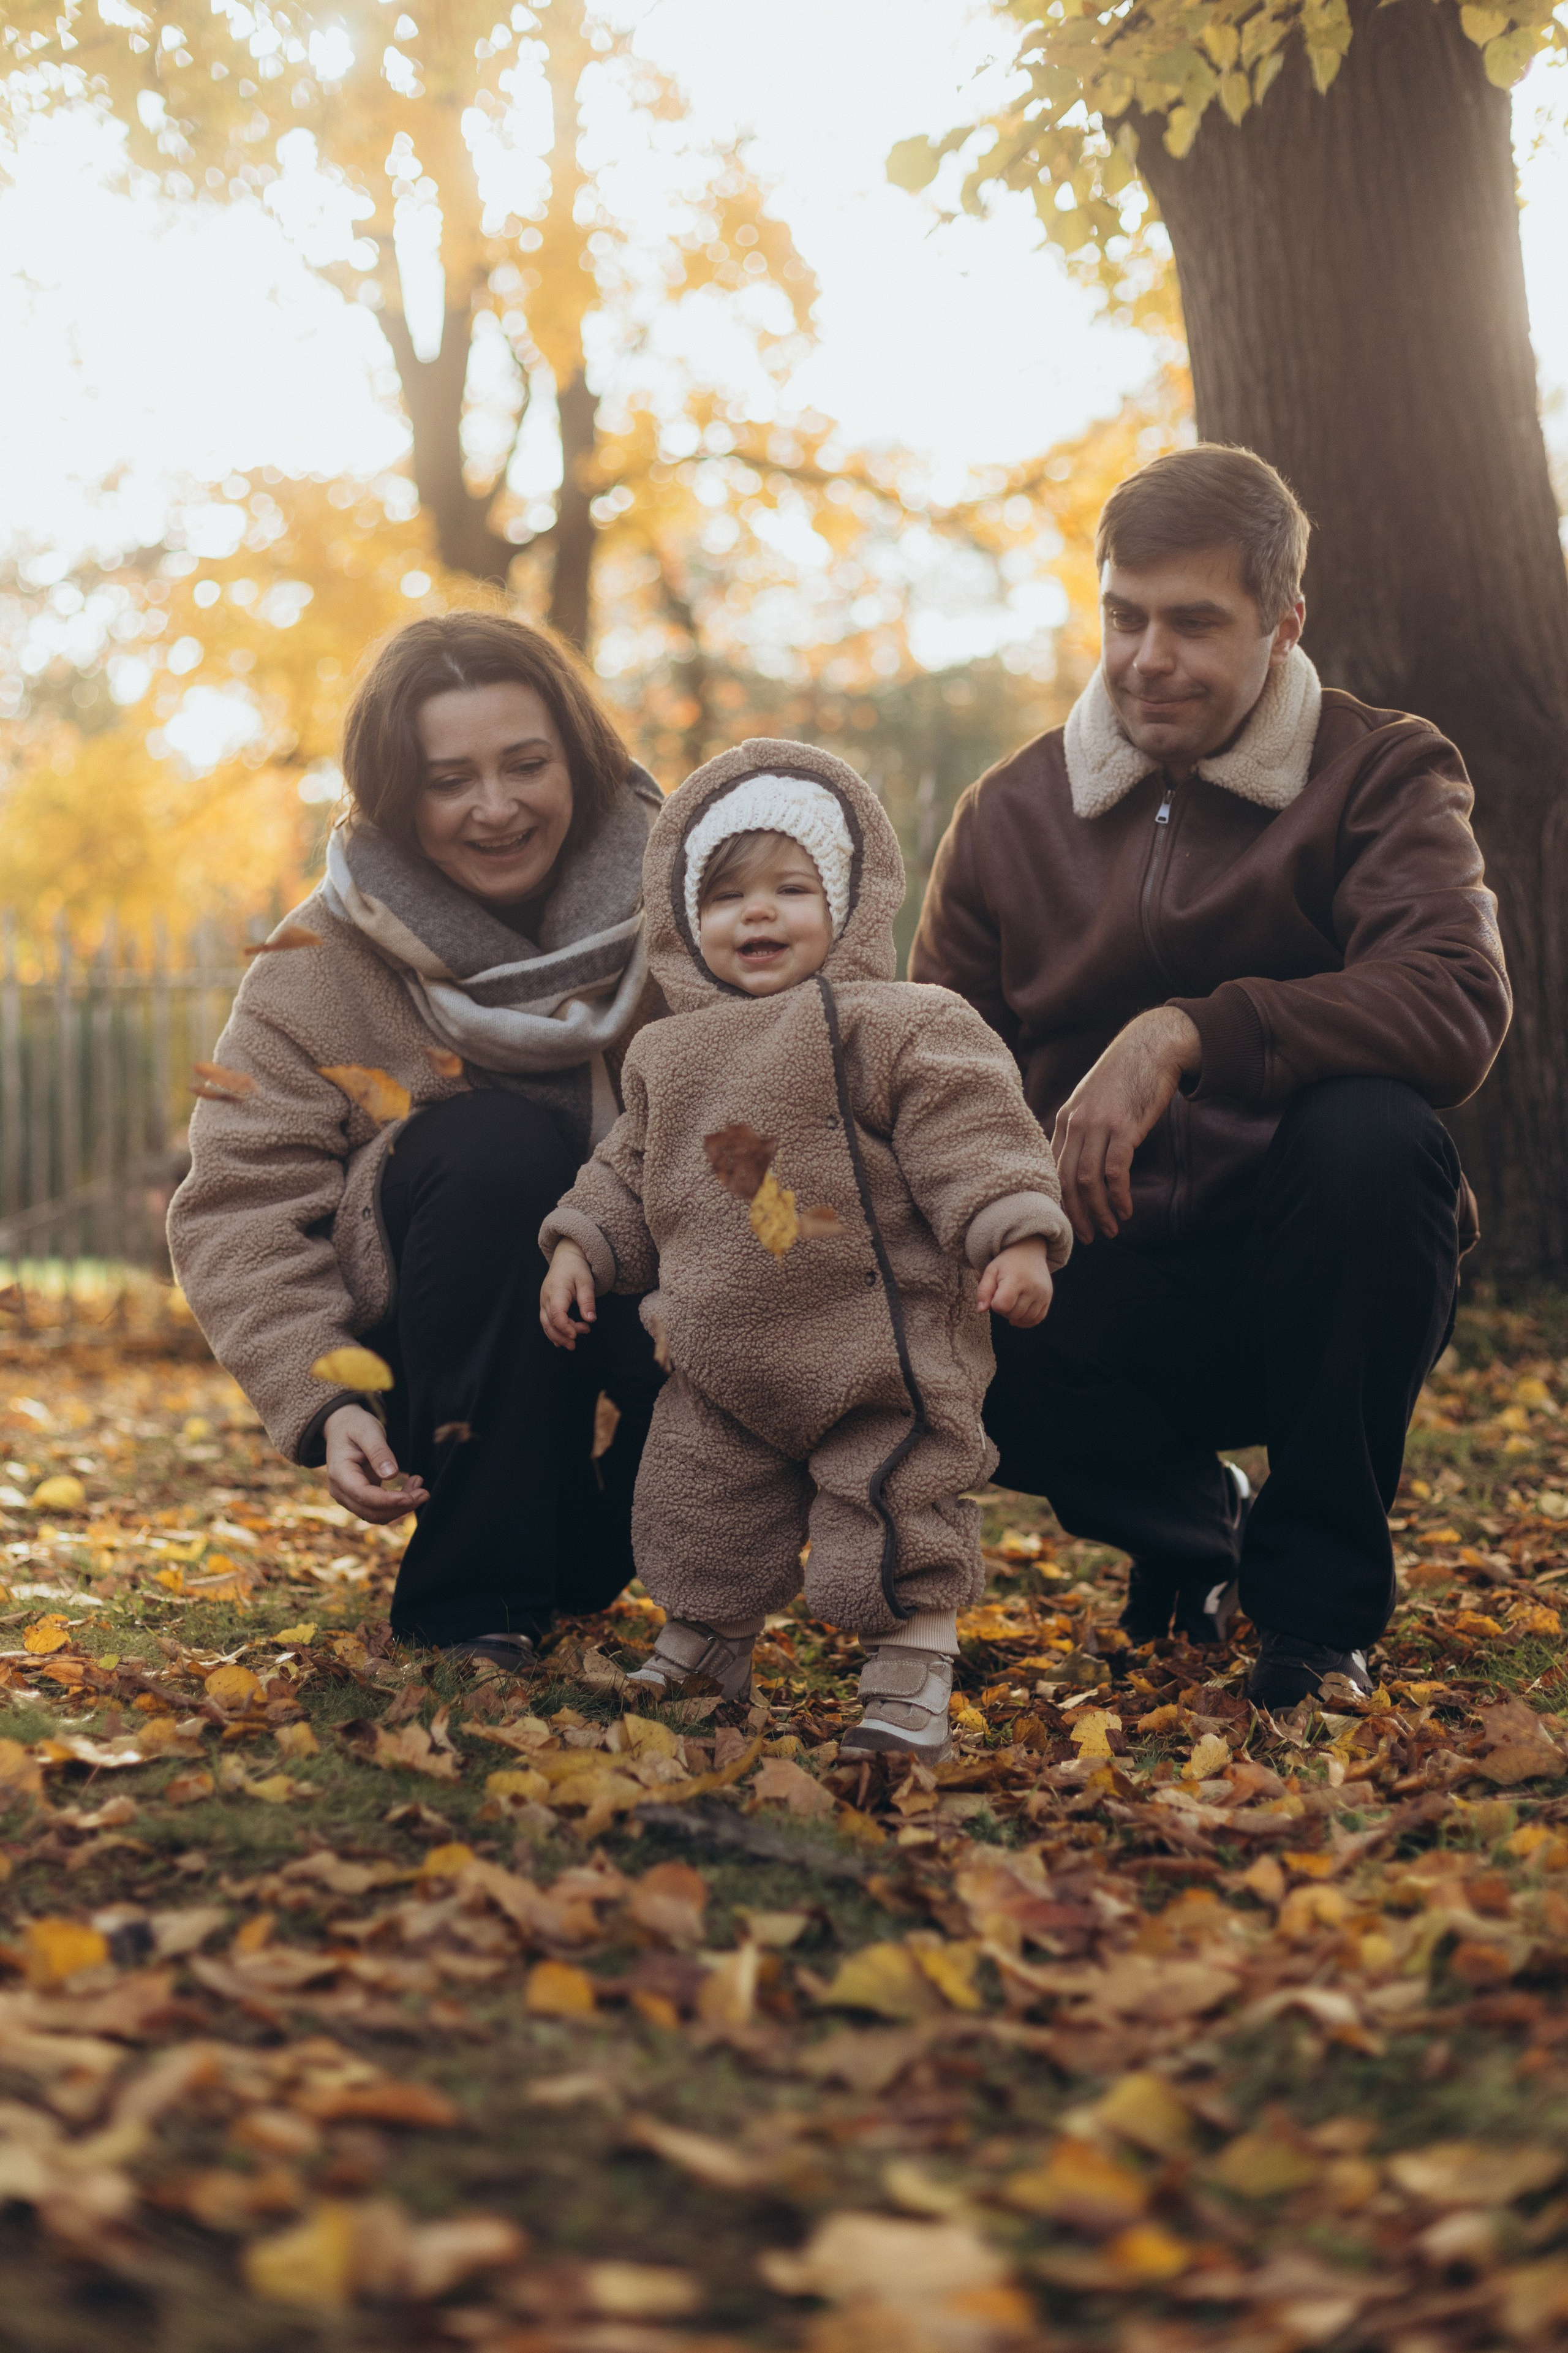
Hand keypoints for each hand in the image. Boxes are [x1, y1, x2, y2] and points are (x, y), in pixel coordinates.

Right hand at [324, 1403, 429, 1522]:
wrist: (342, 1427)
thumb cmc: (354, 1426)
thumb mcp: (367, 1431)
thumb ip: (378, 1452)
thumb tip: (391, 1474)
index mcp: (340, 1474)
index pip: (363, 1495)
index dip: (388, 1501)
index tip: (410, 1497)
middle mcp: (341, 1491)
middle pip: (371, 1511)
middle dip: (399, 1507)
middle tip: (425, 1493)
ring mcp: (349, 1496)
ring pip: (377, 1515)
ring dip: (401, 1507)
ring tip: (421, 1489)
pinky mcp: (361, 1497)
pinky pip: (379, 1509)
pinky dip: (397, 1504)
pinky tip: (411, 1488)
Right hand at [540, 1239, 596, 1348]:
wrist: (566, 1258)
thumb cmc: (576, 1269)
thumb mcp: (586, 1282)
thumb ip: (587, 1301)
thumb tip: (591, 1320)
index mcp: (556, 1290)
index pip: (557, 1314)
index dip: (565, 1327)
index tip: (577, 1335)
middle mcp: (546, 1297)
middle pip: (549, 1322)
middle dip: (562, 1335)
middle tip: (576, 1343)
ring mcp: (543, 1301)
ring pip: (545, 1324)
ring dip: (557, 1336)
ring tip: (570, 1345)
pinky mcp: (545, 1304)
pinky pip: (545, 1321)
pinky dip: (552, 1332)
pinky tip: (561, 1340)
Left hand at [977, 1238, 1054, 1327]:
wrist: (1029, 1251)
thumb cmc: (1006, 1263)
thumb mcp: (990, 1271)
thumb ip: (983, 1291)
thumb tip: (981, 1310)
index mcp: (1015, 1280)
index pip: (1002, 1306)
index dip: (995, 1304)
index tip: (996, 1294)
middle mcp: (1032, 1288)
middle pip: (1013, 1314)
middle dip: (1004, 1310)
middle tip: (1003, 1297)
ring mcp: (1042, 1294)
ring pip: (1025, 1319)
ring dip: (1015, 1316)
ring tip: (1012, 1302)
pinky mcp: (1048, 1298)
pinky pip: (1038, 1319)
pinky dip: (1027, 1321)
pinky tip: (1019, 1316)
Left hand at [1050, 1007, 1201, 1243]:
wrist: (1152, 1047)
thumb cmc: (1127, 1077)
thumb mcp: (1094, 1102)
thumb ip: (1084, 1129)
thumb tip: (1080, 1162)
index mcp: (1065, 1120)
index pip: (1053, 1170)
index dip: (1060, 1201)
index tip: (1071, 1222)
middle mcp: (1076, 1123)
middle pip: (1066, 1181)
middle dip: (1077, 1215)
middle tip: (1089, 1237)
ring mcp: (1098, 1125)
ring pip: (1088, 1181)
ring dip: (1099, 1211)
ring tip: (1111, 1229)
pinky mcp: (1124, 1126)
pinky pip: (1115, 1171)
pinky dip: (1119, 1196)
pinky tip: (1126, 1209)